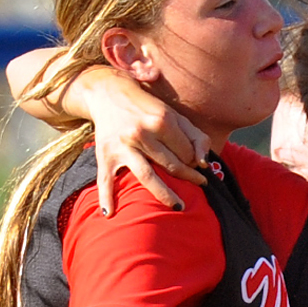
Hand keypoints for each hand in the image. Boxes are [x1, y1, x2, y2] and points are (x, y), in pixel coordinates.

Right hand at [72, 68, 209, 215]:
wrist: (108, 93)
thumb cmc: (148, 108)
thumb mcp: (174, 115)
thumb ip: (195, 137)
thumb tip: (203, 163)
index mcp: (161, 121)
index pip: (186, 153)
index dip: (194, 161)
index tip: (194, 163)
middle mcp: (141, 134)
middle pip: (171, 165)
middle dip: (187, 177)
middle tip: (197, 185)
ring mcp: (122, 146)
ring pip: (146, 176)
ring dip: (164, 194)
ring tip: (179, 207)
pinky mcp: (104, 155)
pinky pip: (106, 180)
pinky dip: (107, 197)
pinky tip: (111, 213)